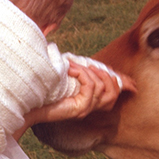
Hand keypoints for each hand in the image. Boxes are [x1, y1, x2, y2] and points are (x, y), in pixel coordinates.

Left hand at [12, 62, 134, 139]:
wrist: (26, 101)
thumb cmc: (41, 87)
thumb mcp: (63, 73)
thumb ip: (76, 67)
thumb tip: (76, 49)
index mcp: (88, 100)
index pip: (114, 94)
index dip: (124, 85)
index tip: (132, 80)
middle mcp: (89, 107)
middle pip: (113, 92)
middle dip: (105, 74)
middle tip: (87, 65)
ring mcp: (84, 109)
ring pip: (104, 89)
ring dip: (90, 72)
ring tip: (74, 66)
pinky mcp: (79, 109)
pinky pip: (91, 88)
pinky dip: (82, 75)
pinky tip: (70, 69)